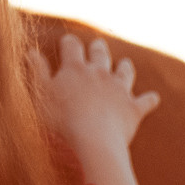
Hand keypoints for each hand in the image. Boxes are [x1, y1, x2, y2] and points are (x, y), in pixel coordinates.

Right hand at [25, 32, 160, 150]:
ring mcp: (119, 89)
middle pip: (100, 53)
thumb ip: (37, 72)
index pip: (72, 46)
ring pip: (125, 71)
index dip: (69, 43)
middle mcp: (99, 72)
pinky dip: (149, 99)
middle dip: (98, 49)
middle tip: (98, 45)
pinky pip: (146, 101)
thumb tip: (31, 52)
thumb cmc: (60, 120)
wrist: (92, 141)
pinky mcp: (133, 108)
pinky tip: (153, 98)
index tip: (68, 42)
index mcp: (75, 68)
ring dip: (124, 66)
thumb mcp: (41, 94)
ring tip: (124, 63)